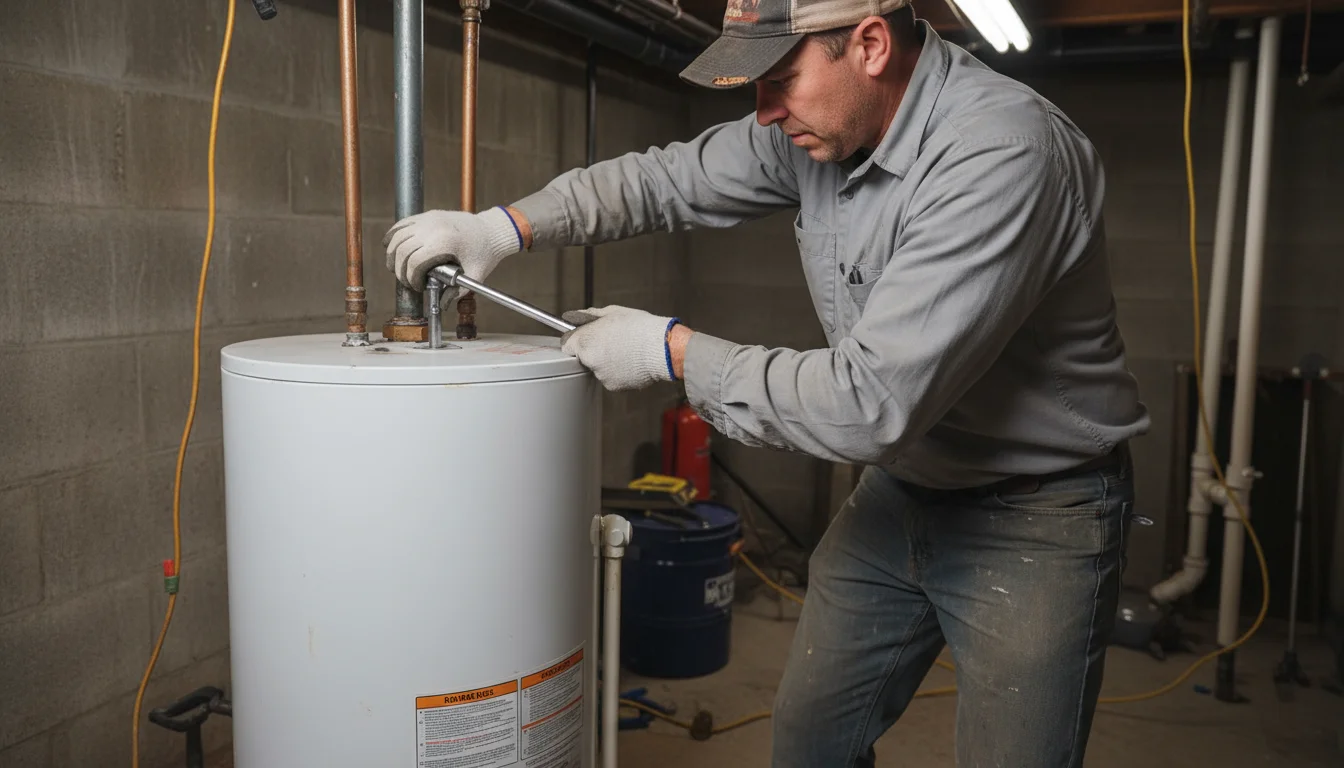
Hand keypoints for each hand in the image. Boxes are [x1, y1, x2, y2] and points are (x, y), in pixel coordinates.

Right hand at [382, 206, 523, 292]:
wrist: (492, 230)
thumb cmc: (485, 252)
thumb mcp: (475, 276)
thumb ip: (457, 292)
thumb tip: (442, 305)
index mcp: (445, 243)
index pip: (415, 263)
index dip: (411, 279)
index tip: (417, 287)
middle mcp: (433, 228)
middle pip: (402, 250)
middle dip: (400, 270)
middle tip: (406, 281)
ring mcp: (428, 219)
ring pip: (397, 237)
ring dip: (392, 254)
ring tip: (397, 267)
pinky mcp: (427, 215)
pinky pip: (402, 224)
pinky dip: (393, 236)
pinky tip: (390, 247)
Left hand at [560, 306, 679, 390]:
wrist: (661, 348)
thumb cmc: (640, 328)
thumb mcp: (613, 312)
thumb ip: (591, 316)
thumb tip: (578, 317)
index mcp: (585, 341)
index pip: (567, 344)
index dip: (576, 340)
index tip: (584, 338)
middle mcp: (590, 360)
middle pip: (584, 357)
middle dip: (594, 350)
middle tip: (612, 342)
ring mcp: (601, 375)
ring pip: (599, 368)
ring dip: (608, 362)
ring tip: (626, 351)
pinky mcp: (614, 386)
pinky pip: (612, 377)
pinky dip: (619, 372)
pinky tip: (631, 361)